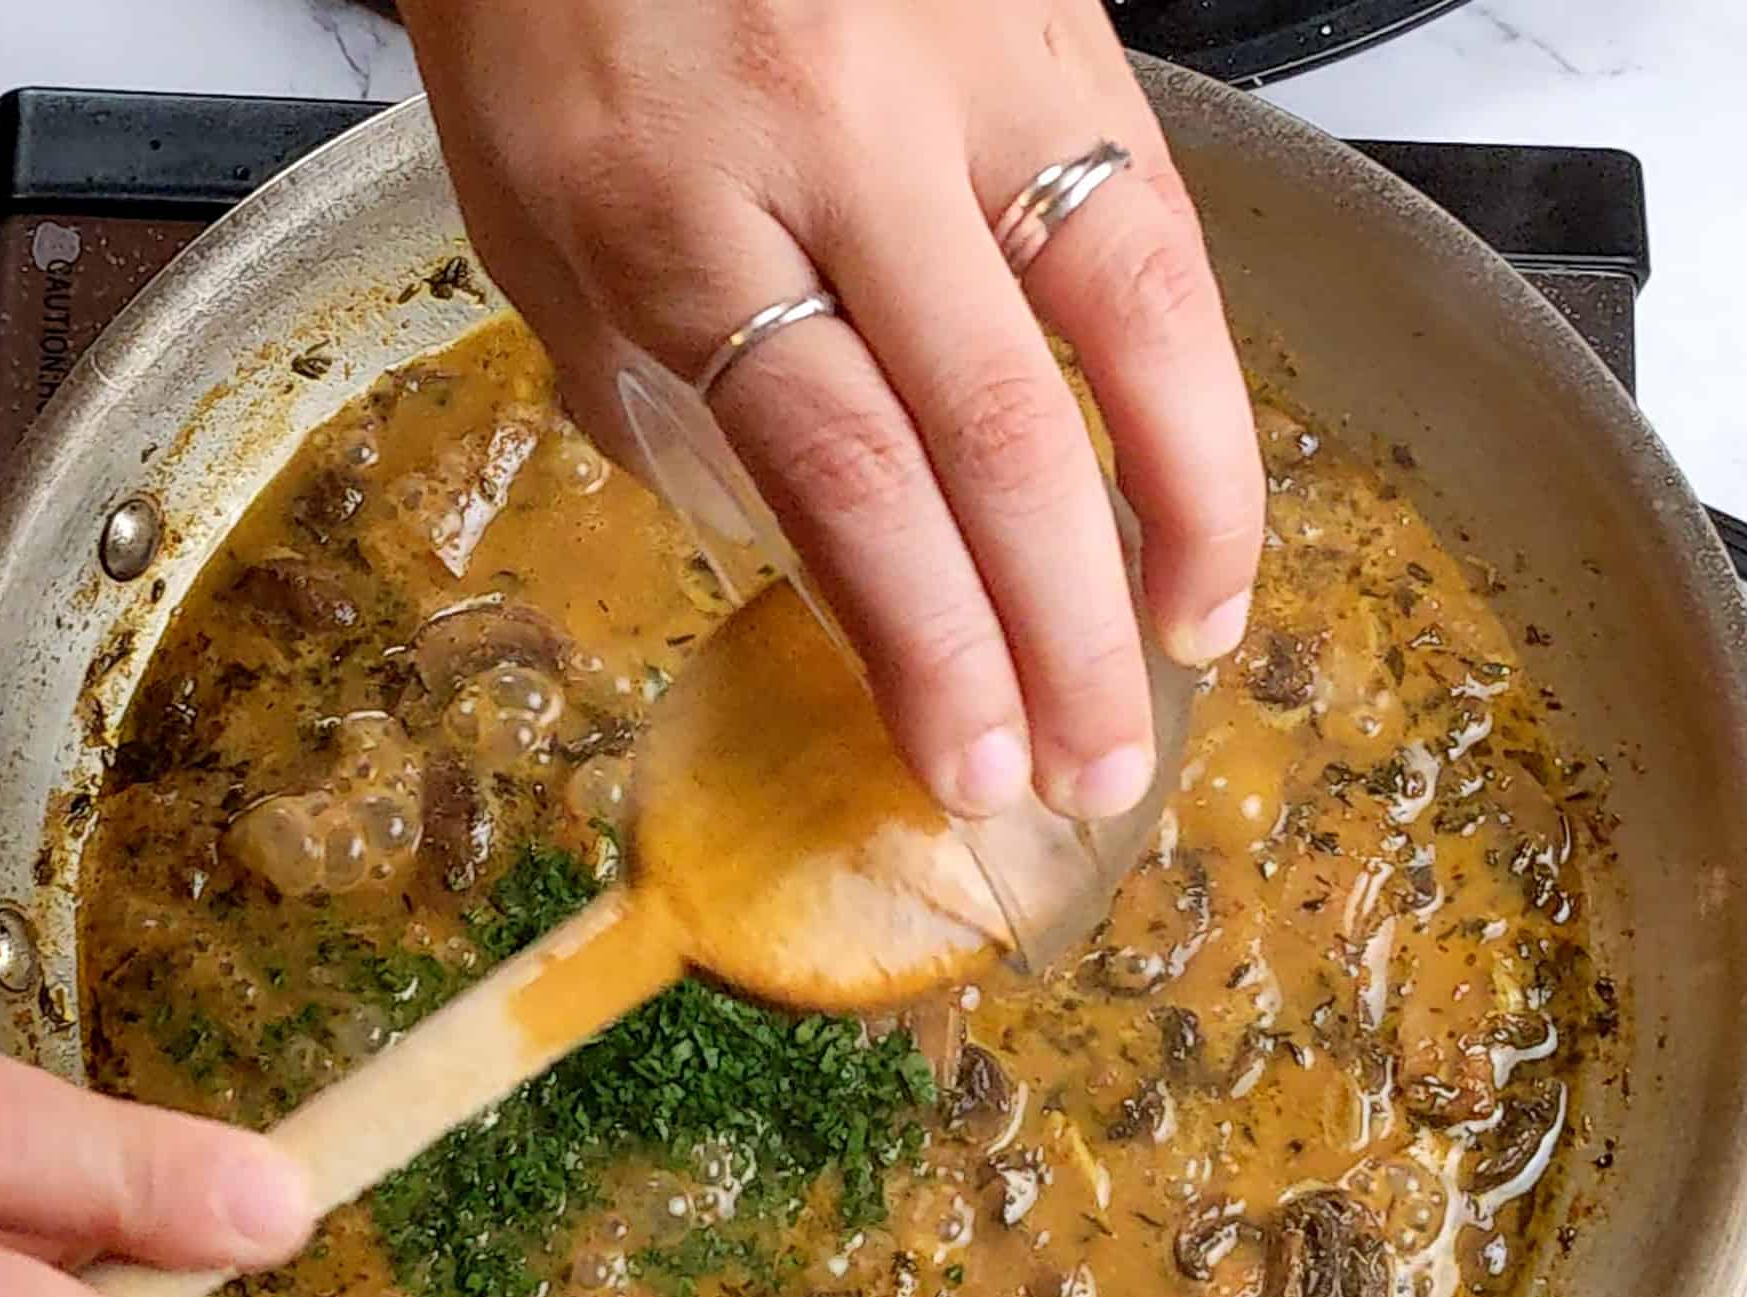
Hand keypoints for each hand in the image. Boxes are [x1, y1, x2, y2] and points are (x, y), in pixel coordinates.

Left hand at [400, 0, 1262, 821]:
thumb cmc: (550, 27)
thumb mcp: (545, 247)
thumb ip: (676, 410)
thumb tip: (819, 563)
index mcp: (671, 218)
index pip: (840, 481)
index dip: (926, 649)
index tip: (967, 767)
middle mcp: (831, 138)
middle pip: (988, 431)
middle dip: (1056, 635)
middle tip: (1091, 770)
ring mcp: (959, 63)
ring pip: (1122, 310)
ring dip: (1181, 508)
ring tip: (1193, 643)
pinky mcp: (1050, 17)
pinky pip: (1151, 211)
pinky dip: (1193, 367)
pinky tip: (1201, 476)